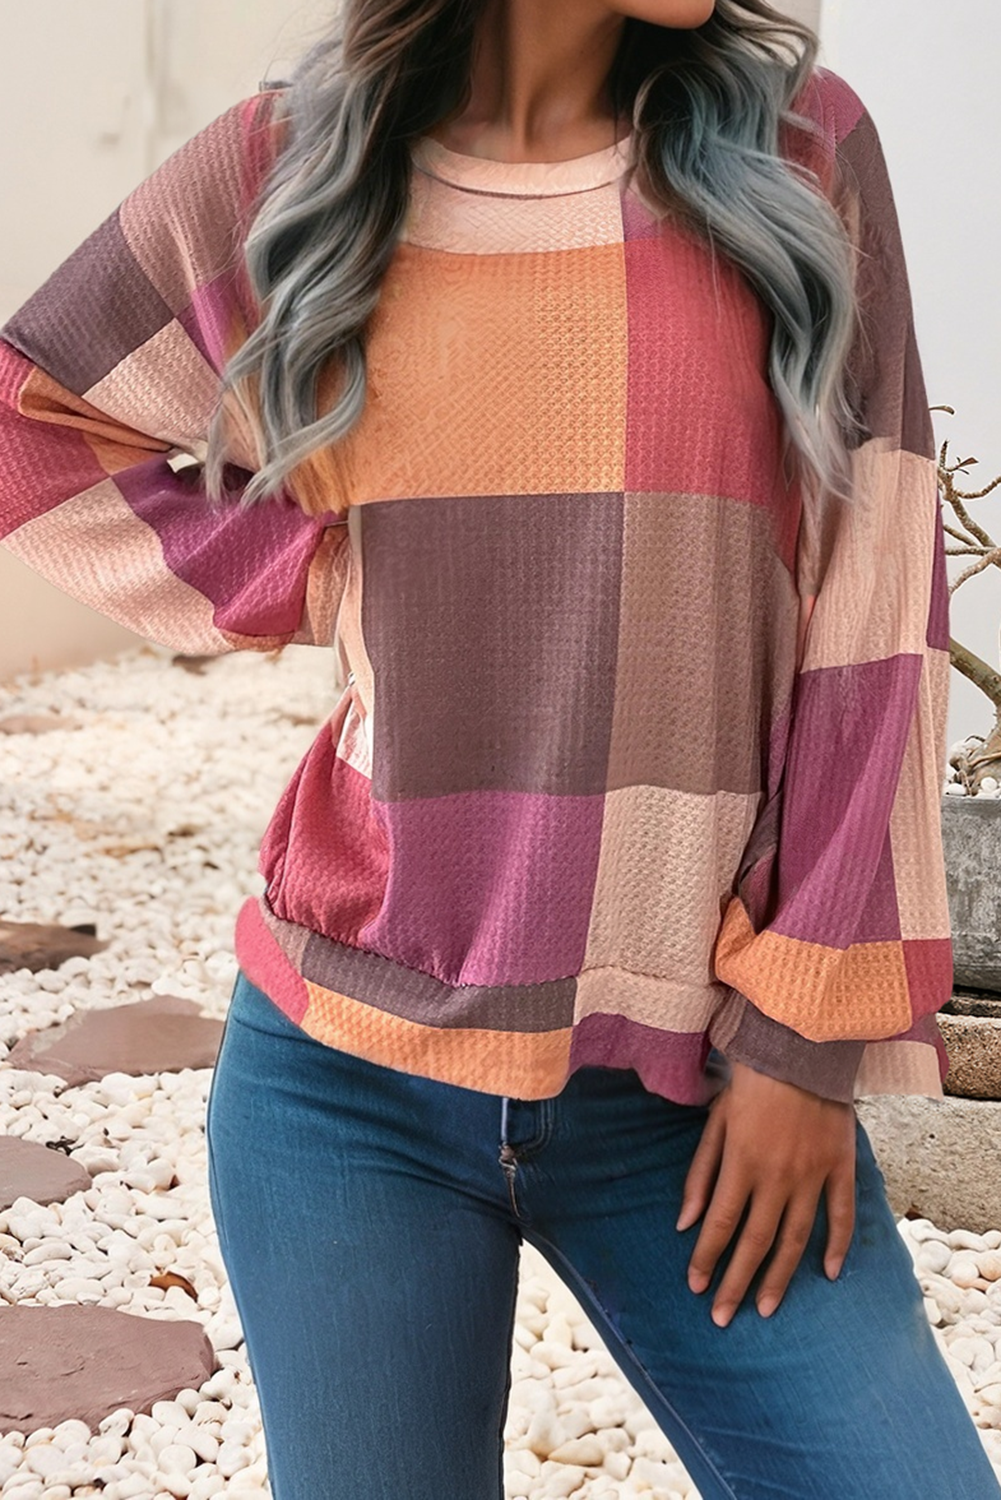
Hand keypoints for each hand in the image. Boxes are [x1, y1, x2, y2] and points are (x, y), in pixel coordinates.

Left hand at [676, 1060, 855, 1327]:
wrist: (801, 1050)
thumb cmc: (751, 1084)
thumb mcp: (715, 1122)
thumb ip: (700, 1174)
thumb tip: (684, 1223)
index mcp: (741, 1163)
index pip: (720, 1225)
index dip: (706, 1259)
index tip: (695, 1288)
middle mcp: (776, 1176)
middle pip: (754, 1242)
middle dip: (736, 1283)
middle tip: (723, 1317)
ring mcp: (812, 1175)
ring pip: (795, 1239)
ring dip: (779, 1277)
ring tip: (766, 1309)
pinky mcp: (841, 1167)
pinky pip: (841, 1215)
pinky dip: (837, 1246)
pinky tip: (827, 1274)